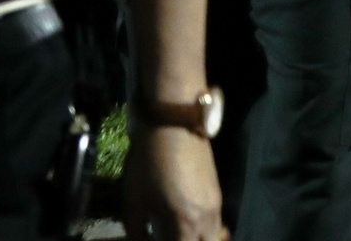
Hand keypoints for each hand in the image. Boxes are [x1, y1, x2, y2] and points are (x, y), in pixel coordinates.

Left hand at [123, 124, 224, 240]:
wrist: (173, 122)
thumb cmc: (148, 160)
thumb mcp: (133, 199)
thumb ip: (137, 231)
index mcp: (185, 224)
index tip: (153, 239)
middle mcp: (207, 219)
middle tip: (168, 237)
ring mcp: (216, 205)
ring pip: (213, 237)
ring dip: (196, 239)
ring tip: (176, 232)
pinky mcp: (217, 192)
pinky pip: (216, 224)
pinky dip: (203, 231)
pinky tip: (185, 222)